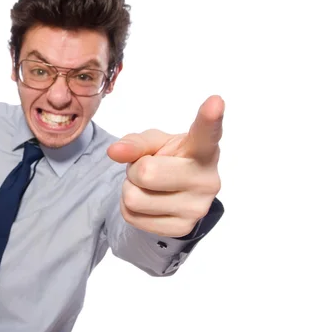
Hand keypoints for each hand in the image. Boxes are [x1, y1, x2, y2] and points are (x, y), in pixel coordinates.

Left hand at [107, 95, 223, 237]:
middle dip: (135, 169)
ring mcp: (197, 208)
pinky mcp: (181, 229)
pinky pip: (131, 216)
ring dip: (131, 189)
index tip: (215, 102)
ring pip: (134, 198)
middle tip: (147, 168)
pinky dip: (129, 207)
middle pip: (146, 173)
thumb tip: (115, 151)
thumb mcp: (154, 143)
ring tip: (148, 186)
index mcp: (203, 149)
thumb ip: (135, 142)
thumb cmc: (169, 159)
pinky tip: (148, 201)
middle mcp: (207, 180)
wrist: (177, 194)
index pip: (206, 133)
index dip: (210, 118)